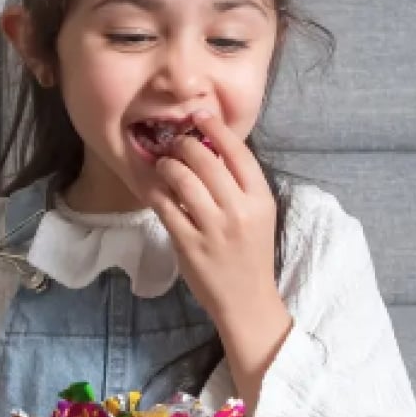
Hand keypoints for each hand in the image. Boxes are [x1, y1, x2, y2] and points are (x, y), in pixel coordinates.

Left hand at [146, 110, 292, 402]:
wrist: (247, 300)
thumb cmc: (252, 253)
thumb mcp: (260, 215)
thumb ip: (241, 184)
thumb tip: (212, 147)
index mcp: (260, 199)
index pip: (237, 152)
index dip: (216, 128)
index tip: (199, 116)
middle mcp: (238, 211)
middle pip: (205, 161)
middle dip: (184, 145)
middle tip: (175, 143)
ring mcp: (213, 229)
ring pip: (182, 180)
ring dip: (168, 166)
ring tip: (165, 165)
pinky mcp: (189, 245)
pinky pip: (166, 207)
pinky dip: (156, 192)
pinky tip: (154, 188)